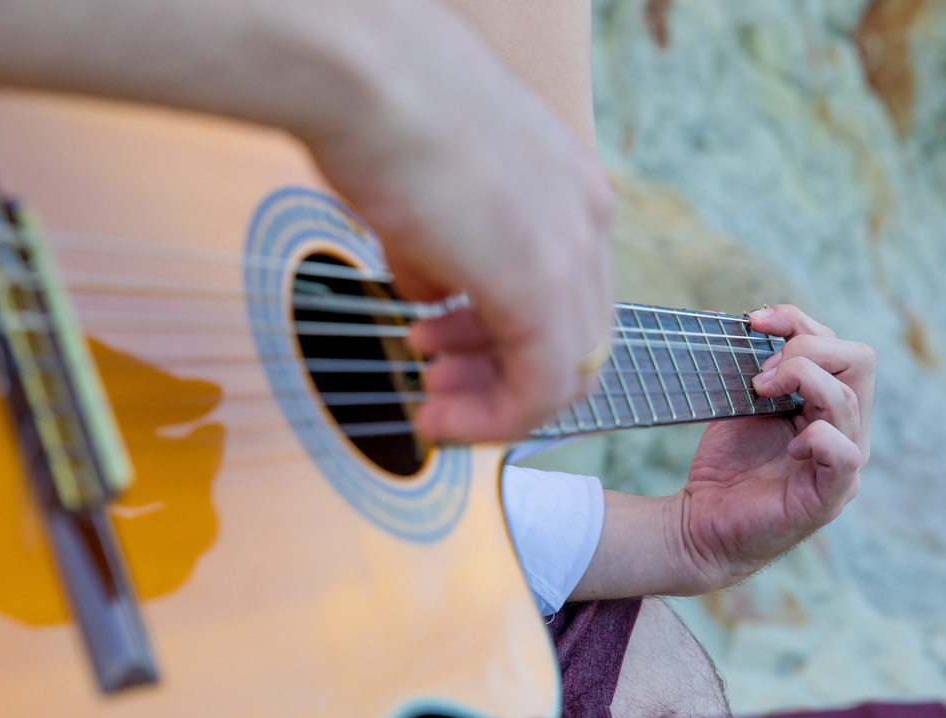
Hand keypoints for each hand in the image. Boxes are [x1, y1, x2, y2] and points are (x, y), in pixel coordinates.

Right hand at [304, 0, 614, 443]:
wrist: (359, 71)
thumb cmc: (378, 108)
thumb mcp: (428, 191)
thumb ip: (442, 252)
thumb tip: (428, 292)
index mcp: (569, 188)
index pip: (569, 295)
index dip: (509, 340)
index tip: (448, 352)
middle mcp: (587, 219)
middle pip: (577, 338)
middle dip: (503, 374)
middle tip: (443, 383)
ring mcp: (572, 251)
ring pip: (567, 371)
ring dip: (498, 400)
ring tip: (435, 399)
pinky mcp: (542, 288)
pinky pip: (541, 386)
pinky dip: (496, 418)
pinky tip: (441, 417)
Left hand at [569, 305, 872, 602]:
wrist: (700, 521)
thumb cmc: (726, 465)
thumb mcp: (748, 401)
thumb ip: (769, 368)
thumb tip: (765, 325)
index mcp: (832, 407)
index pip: (843, 347)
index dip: (800, 322)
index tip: (754, 322)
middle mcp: (847, 432)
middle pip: (860, 360)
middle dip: (807, 348)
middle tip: (762, 372)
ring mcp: (843, 466)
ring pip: (848, 399)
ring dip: (801, 380)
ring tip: (760, 391)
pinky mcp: (827, 497)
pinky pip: (843, 454)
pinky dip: (815, 436)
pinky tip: (787, 444)